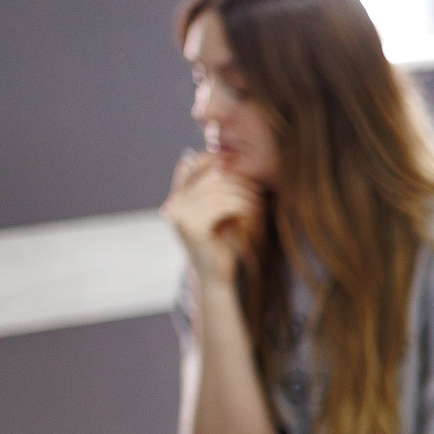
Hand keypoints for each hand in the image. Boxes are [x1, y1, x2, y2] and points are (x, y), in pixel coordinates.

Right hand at [161, 149, 261, 283]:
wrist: (219, 277)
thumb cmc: (223, 245)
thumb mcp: (219, 212)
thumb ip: (213, 189)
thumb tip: (212, 156)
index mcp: (177, 199)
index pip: (193, 165)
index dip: (216, 159)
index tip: (240, 164)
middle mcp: (174, 206)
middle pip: (208, 177)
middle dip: (237, 181)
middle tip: (259, 188)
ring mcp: (180, 217)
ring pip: (216, 191)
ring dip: (243, 194)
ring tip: (260, 201)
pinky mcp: (193, 229)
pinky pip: (220, 207)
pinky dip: (241, 206)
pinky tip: (255, 212)